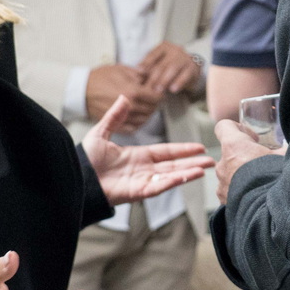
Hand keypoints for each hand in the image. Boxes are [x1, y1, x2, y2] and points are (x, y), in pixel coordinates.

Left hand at [84, 97, 214, 204]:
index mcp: (138, 156)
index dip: (183, 149)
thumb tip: (124, 97)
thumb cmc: (86, 160)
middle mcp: (144, 169)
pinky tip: (189, 176)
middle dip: (193, 162)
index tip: (199, 148)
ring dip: (189, 172)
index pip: (166, 151)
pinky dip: (175, 181)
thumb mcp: (101, 134)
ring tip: (206, 168)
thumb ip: (114, 117)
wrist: (77, 178)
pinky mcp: (139, 192)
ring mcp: (143, 181)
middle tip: (212, 161)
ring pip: (171, 175)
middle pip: (174, 164)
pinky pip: (161, 186)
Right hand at [86, 64, 161, 131]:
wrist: (81, 90)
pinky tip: (137, 116)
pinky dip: (138, 123)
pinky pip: (134, 128)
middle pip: (152, 109)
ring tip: (145, 106)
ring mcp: (123, 118)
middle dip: (155, 103)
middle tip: (153, 98)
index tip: (159, 91)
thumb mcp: (121, 68)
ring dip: (148, 113)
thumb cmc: (100, 77)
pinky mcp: (116, 125)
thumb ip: (139, 73)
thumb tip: (152, 76)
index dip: (160, 94)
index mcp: (133, 92)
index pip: (156, 97)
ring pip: (145, 119)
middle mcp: (130, 106)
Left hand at [137, 41, 200, 95]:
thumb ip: (149, 67)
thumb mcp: (159, 63)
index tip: (138, 72)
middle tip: (148, 87)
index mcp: (164, 47)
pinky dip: (178, 83)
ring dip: (164, 80)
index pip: (153, 54)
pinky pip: (185, 75)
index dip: (145, 63)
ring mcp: (185, 58)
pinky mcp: (193, 68)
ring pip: (173, 69)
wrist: (190, 68)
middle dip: (154, 76)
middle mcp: (175, 50)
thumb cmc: (169, 66)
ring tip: (158, 90)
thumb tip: (137, 73)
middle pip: (162, 63)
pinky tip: (172, 90)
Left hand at [214, 119, 281, 204]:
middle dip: (244, 156)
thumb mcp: (285, 157)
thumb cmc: (276, 179)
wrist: (270, 212)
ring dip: (242, 174)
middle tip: (263, 163)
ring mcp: (221, 183)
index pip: (224, 126)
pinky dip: (240, 191)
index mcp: (234, 146)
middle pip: (229, 152)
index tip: (254, 139)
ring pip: (229, 173)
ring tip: (261, 183)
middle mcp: (223, 163)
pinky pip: (230, 191)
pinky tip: (255, 196)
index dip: (238, 128)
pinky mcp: (223, 201)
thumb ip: (284, 148)